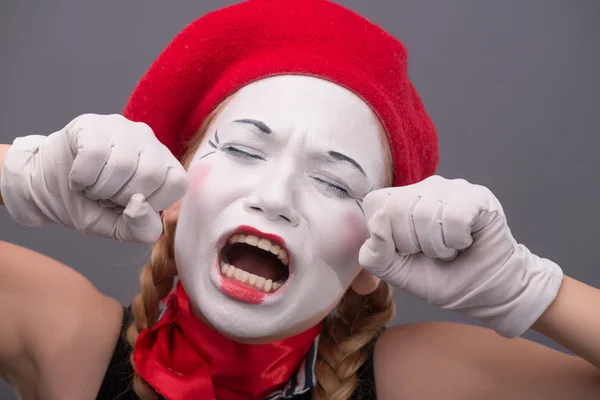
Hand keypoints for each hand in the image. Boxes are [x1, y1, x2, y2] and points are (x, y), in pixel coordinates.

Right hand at [0, 114, 187, 242]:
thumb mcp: (118, 227)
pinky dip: (81, 176)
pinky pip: (94, 154)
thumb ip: (140, 228)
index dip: (152, 203)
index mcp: (165, 165)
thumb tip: (141, 206)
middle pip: (151, 175)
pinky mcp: (92, 123)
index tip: (129, 204)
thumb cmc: (88, 205)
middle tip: (106, 195)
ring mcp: (121, 127)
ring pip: (122, 164)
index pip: (177, 184)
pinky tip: (77, 176)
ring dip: (99, 188)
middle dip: (122, 197)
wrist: (43, 189)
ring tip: (91, 186)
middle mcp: (149, 140)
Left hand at [358, 175, 562, 336]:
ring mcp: (450, 188)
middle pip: (396, 209)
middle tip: (431, 252)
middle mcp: (421, 188)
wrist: (485, 291)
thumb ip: (375, 254)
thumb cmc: (440, 277)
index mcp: (396, 202)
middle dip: (412, 244)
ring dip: (439, 247)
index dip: (387, 237)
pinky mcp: (477, 195)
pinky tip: (466, 241)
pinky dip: (458, 240)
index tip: (406, 250)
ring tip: (450, 248)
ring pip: (425, 214)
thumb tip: (378, 223)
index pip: (374, 204)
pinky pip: (454, 216)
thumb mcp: (397, 273)